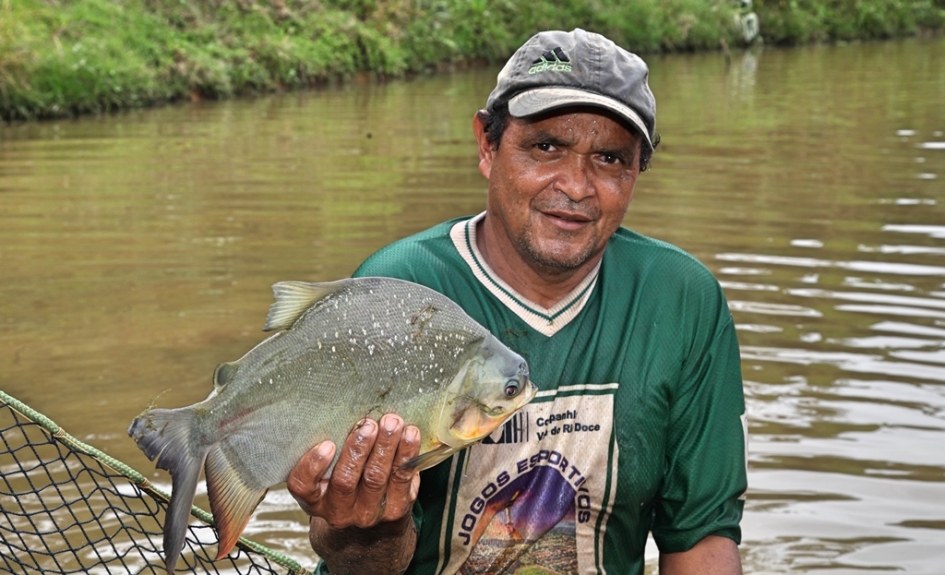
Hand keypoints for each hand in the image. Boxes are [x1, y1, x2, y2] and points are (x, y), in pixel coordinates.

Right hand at [287, 412, 420, 527]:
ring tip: (392, 423)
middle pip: (345, 480)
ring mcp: (367, 514)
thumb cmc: (346, 479)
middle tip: (369, 424)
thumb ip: (330, 448)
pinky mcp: (395, 509)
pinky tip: (410, 434)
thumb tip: (343, 408)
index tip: (327, 444)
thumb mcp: (328, 470)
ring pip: (376, 477)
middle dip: (358, 448)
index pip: (303, 486)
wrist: (370, 521)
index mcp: (314, 499)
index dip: (312, 466)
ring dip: (386, 446)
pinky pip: (402, 478)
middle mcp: (338, 511)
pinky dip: (406, 453)